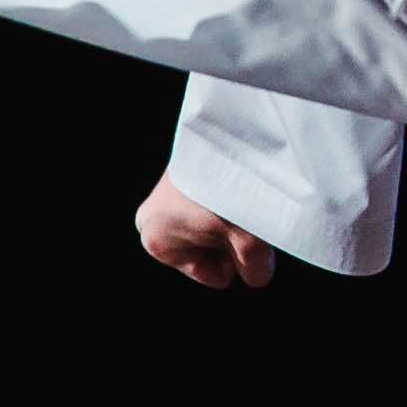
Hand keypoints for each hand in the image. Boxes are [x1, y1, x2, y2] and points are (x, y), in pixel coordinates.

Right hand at [137, 176, 276, 289]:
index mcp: (157, 242)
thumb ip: (254, 270)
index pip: (214, 275)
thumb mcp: (250, 242)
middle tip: (243, 214)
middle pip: (210, 251)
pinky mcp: (177, 176)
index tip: (241, 231)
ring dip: (231, 218)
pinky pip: (208, 204)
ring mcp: (161, 196)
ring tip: (240, 196)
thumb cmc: (234, 191)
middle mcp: (150, 219)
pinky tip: (236, 184)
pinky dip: (227, 199)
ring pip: (212, 227)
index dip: (238, 260)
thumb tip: (256, 274)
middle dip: (231, 239)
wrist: (232, 132)